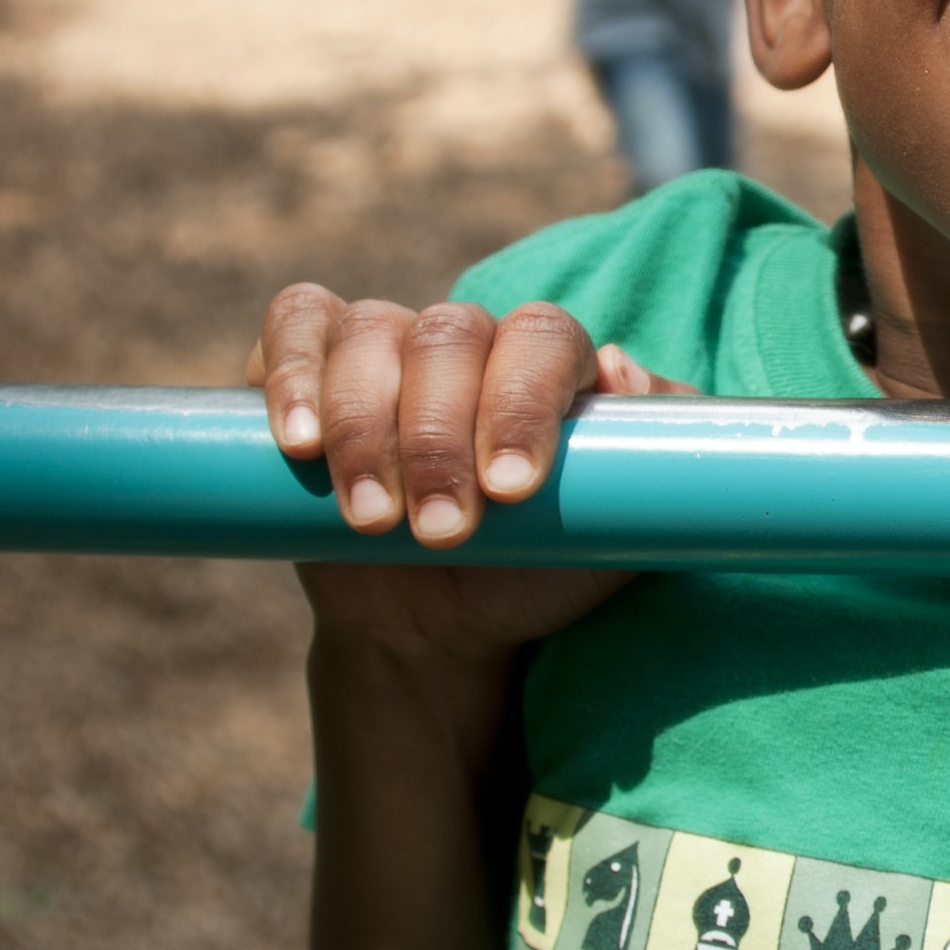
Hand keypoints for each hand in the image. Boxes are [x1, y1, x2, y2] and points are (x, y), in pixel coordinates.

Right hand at [248, 283, 698, 664]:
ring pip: (369, 333)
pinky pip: (294, 325)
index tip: (514, 489)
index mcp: (545, 361)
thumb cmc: (542, 567)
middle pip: (448, 335)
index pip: (542, 337)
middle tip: (443, 532)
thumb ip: (660, 457)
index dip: (522, 402)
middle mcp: (466, 340)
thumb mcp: (621, 530)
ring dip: (366, 428)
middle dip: (439, 438)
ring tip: (372, 520)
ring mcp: (385, 347)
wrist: (443, 623)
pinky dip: (289, 371)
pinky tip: (301, 441)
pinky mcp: (311, 370)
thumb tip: (623, 371)